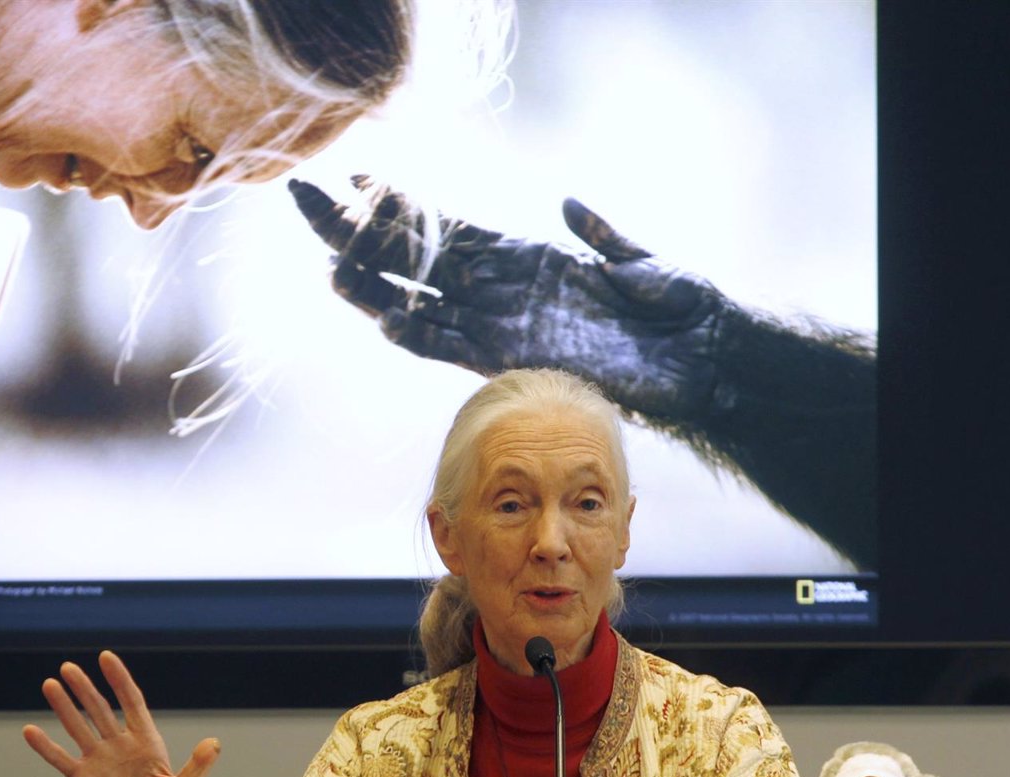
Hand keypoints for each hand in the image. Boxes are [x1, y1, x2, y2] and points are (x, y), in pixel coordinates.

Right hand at [22, 651, 219, 776]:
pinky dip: (46, 746)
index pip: (132, 703)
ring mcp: (100, 762)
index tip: (106, 657)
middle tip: (68, 666)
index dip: (119, 680)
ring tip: (48, 684)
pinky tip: (29, 731)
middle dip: (85, 688)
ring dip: (64, 707)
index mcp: (148, 743)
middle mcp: (121, 747)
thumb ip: (198, 766)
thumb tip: (214, 743)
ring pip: (78, 727)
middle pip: (100, 710)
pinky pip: (62, 760)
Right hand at [289, 179, 736, 421]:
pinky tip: (385, 321)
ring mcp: (506, 325)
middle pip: (418, 259)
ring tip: (329, 267)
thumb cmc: (679, 308)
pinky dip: (421, 334)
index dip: (400, 205)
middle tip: (307, 202)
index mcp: (528, 257)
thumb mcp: (640, 261)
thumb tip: (567, 203)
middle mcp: (505, 290)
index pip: (447, 226)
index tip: (355, 179)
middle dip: (362, 233)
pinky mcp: (518, 359)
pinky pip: (456, 347)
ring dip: (376, 289)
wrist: (702, 364)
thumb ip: (600, 234)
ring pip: (423, 304)